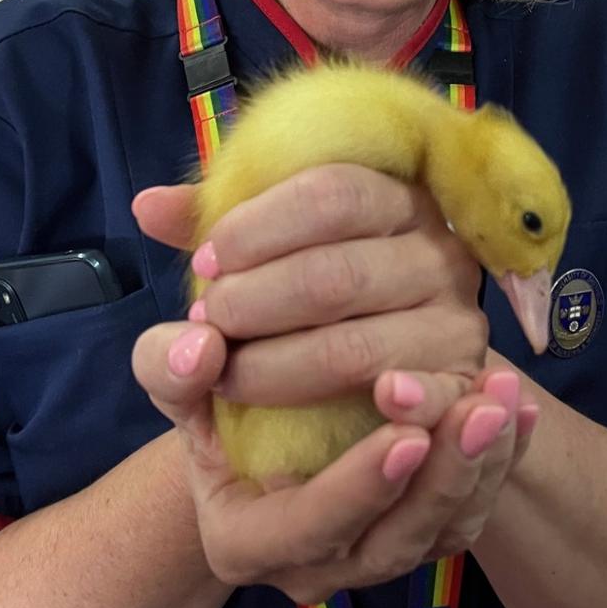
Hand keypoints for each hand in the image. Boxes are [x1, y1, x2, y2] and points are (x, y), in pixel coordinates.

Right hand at [129, 178, 540, 603]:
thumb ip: (170, 366)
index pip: (307, 530)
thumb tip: (196, 345)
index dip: (355, 488)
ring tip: (507, 399)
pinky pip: (473, 510)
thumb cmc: (212, 399)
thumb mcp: (178, 380)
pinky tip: (524, 408)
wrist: (254, 429)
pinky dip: (504, 462)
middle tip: (481, 409)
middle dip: (443, 477)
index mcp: (246, 543)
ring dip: (482, 466)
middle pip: (392, 542)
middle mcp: (316, 568)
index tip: (403, 434)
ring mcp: (376, 556)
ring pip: (442, 532)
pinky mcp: (424, 534)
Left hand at [181, 162, 490, 424]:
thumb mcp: (253, 265)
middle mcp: (439, 254)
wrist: (363, 398)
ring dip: (274, 368)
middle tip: (207, 326)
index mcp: (394, 199)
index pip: (331, 193)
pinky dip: (359, 409)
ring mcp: (457, 324)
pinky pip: (408, 404)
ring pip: (354, 348)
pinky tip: (310, 413)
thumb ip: (204, 231)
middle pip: (335, 274)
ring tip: (227, 376)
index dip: (257, 228)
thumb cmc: (298, 313)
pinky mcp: (458, 392)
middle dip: (252, 304)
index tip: (205, 265)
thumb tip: (148, 206)